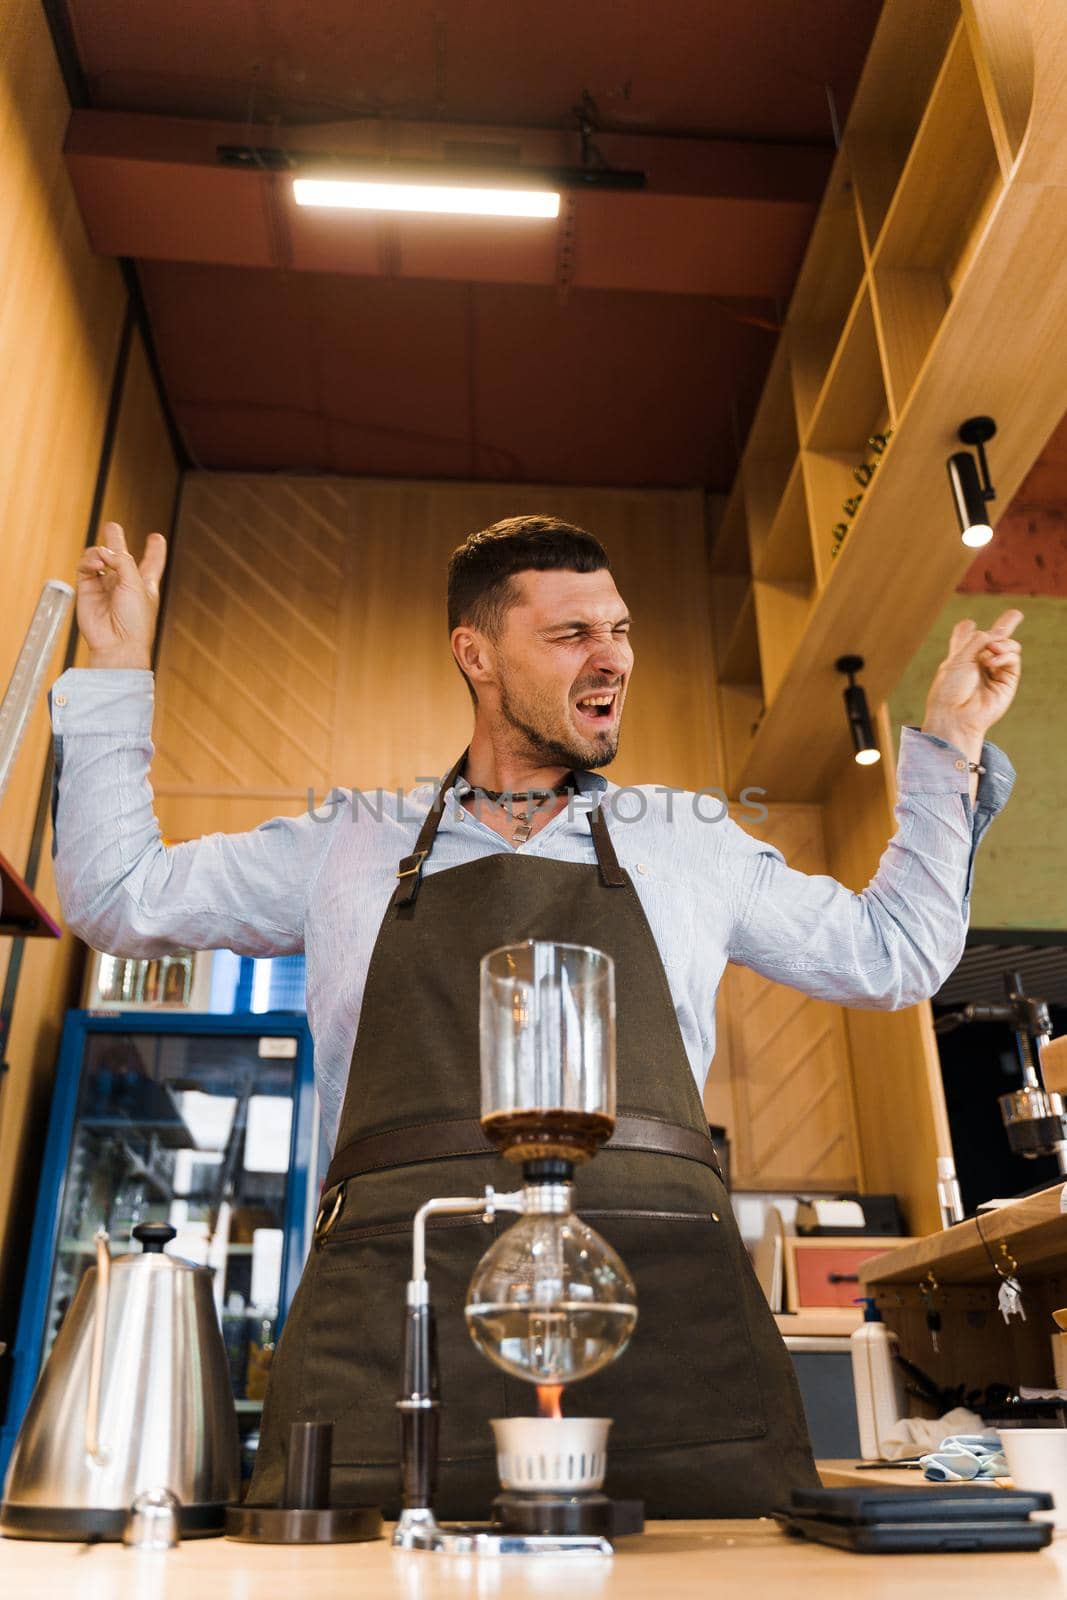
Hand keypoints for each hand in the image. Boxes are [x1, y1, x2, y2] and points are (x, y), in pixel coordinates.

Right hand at [76, 522, 167, 668]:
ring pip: (99, 558)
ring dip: (99, 552)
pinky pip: (85, 567)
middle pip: (120, 556)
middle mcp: (125, 583)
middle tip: (112, 527)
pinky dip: (88, 561)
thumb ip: (123, 561)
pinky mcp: (87, 589)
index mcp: (145, 584)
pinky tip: (94, 564)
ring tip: (102, 559)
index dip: (155, 550)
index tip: (157, 538)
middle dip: (116, 541)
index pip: (152, 562)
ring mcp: (105, 586)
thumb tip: (104, 551)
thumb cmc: (135, 621)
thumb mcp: (137, 585)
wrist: (117, 644)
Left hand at [922, 608, 1022, 754]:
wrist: (955, 715)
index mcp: (960, 657)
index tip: (969, 624)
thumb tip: (998, 634)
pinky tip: (992, 661)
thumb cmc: (950, 689)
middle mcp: (978, 663)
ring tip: (992, 649)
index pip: (965, 639)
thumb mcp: (958, 658)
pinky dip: (1005, 655)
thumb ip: (978, 640)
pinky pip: (1012, 659)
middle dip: (1005, 626)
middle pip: (993, 640)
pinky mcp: (1007, 681)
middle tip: (1016, 614)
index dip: (967, 629)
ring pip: (1008, 646)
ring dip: (1002, 643)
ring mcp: (994, 671)